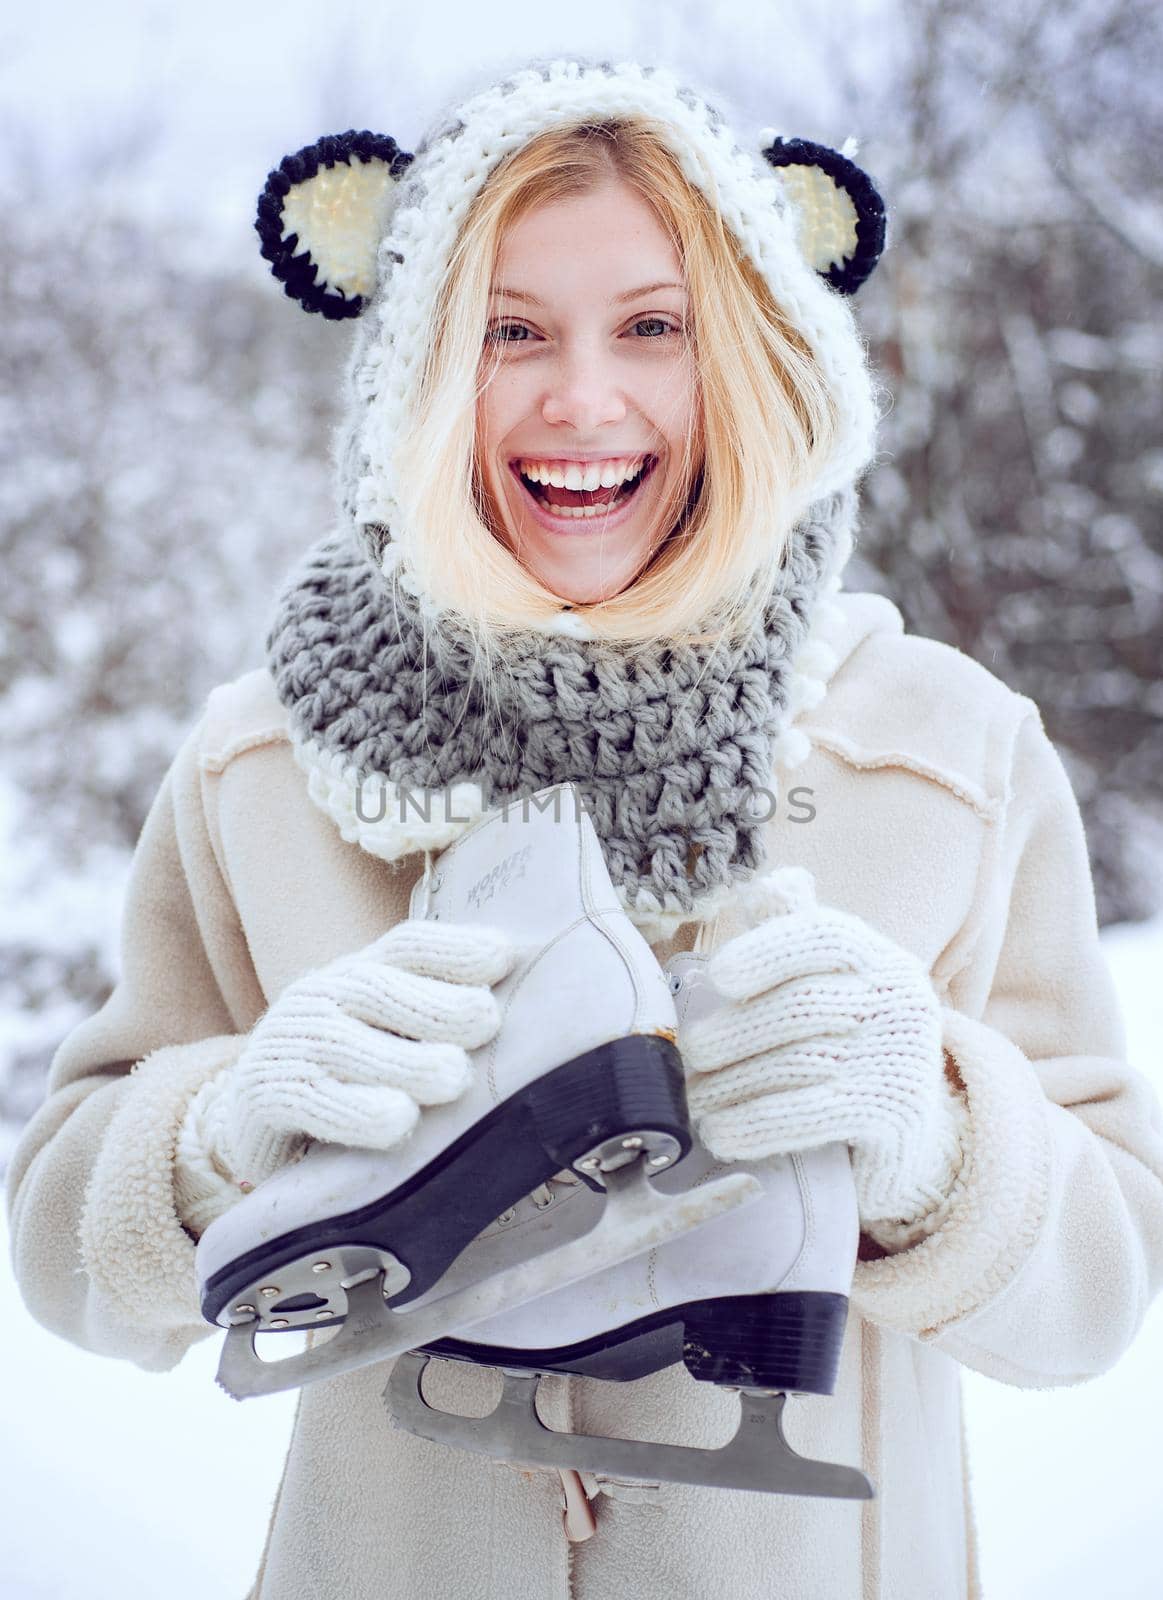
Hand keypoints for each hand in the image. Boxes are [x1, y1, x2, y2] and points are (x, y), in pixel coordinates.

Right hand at [175, 920, 516, 1228]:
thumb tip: (513, 1014)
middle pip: (377, 988)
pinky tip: (396, 1121)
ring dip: (402, 1060)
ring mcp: (286, 1043)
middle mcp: (321, 997)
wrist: (252, 1122)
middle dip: (435, 1003)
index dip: (452, 948)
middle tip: (486, 1021)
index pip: (407, 947)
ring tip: (453, 1076)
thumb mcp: (388, 1038)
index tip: (503, 957)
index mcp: (358, 973)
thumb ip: (438, 1020)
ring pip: (344, 1045)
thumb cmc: (347, 1077)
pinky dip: (353, 1110)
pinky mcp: (261, 1094)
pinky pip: (307, 1099)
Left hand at [682, 867, 966, 1230]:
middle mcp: (898, 1000)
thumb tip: (763, 885)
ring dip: (730, 1084)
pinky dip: (754, 1124)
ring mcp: (900, 1059)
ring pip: (797, 1063)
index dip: (767, 950)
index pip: (824, 935)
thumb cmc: (848, 1041)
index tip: (718, 975)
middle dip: (732, 1033)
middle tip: (689, 1054)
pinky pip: (809, 1115)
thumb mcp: (831, 981)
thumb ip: (795, 931)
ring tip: (692, 1098)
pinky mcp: (894, 1114)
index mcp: (877, 957)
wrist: (909, 1127)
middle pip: (799, 1006)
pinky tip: (720, 1131)